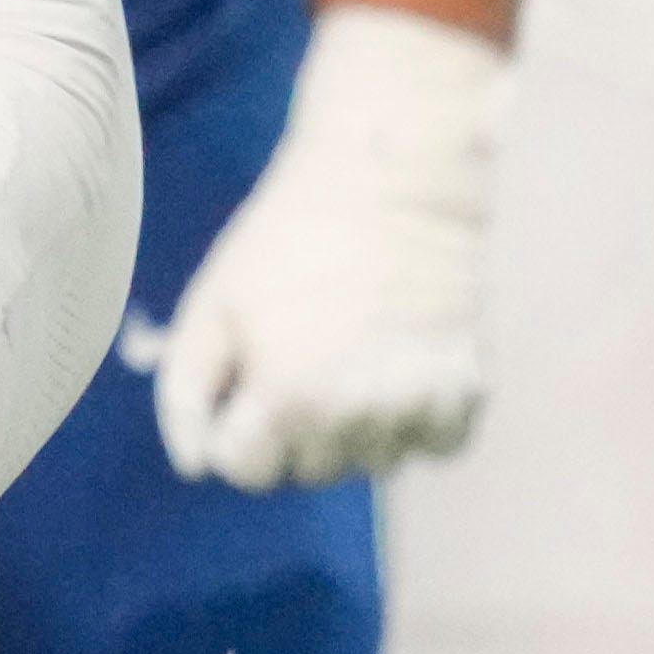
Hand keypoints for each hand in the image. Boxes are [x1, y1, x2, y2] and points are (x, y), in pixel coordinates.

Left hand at [155, 6, 507, 486]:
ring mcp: (416, 407)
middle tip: (307, 354)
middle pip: (310, 471)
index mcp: (285, 397)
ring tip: (356, 353)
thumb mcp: (213, 303)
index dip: (239, 426)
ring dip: (357, 425)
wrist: (395, 181)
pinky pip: (433, 446)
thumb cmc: (291, 237)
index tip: (252, 381)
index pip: (247, 470)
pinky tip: (402, 365)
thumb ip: (186, 393)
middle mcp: (355, 415)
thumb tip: (196, 466)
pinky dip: (419, 419)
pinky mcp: (467, 392)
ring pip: (372, 463)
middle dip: (297, 426)